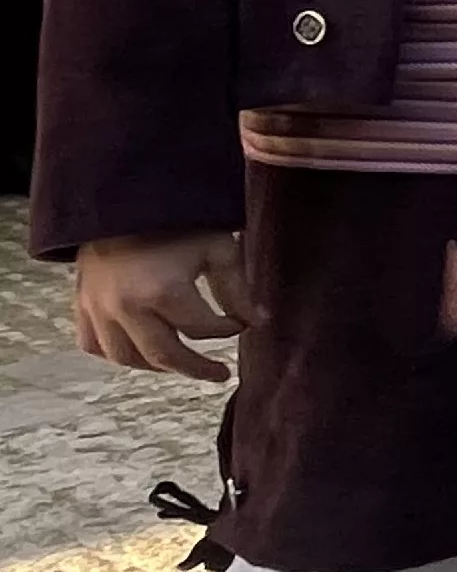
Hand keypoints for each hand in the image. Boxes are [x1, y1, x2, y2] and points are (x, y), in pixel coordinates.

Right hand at [73, 231, 250, 380]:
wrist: (126, 198)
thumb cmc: (178, 222)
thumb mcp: (217, 248)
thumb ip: (237, 290)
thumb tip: (260, 322)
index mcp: (162, 292)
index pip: (203, 329)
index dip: (229, 329)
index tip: (241, 323)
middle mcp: (125, 307)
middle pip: (164, 356)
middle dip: (197, 368)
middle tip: (220, 373)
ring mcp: (98, 309)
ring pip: (127, 358)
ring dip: (157, 366)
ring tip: (182, 362)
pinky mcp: (81, 304)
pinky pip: (94, 345)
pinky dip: (117, 353)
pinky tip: (140, 350)